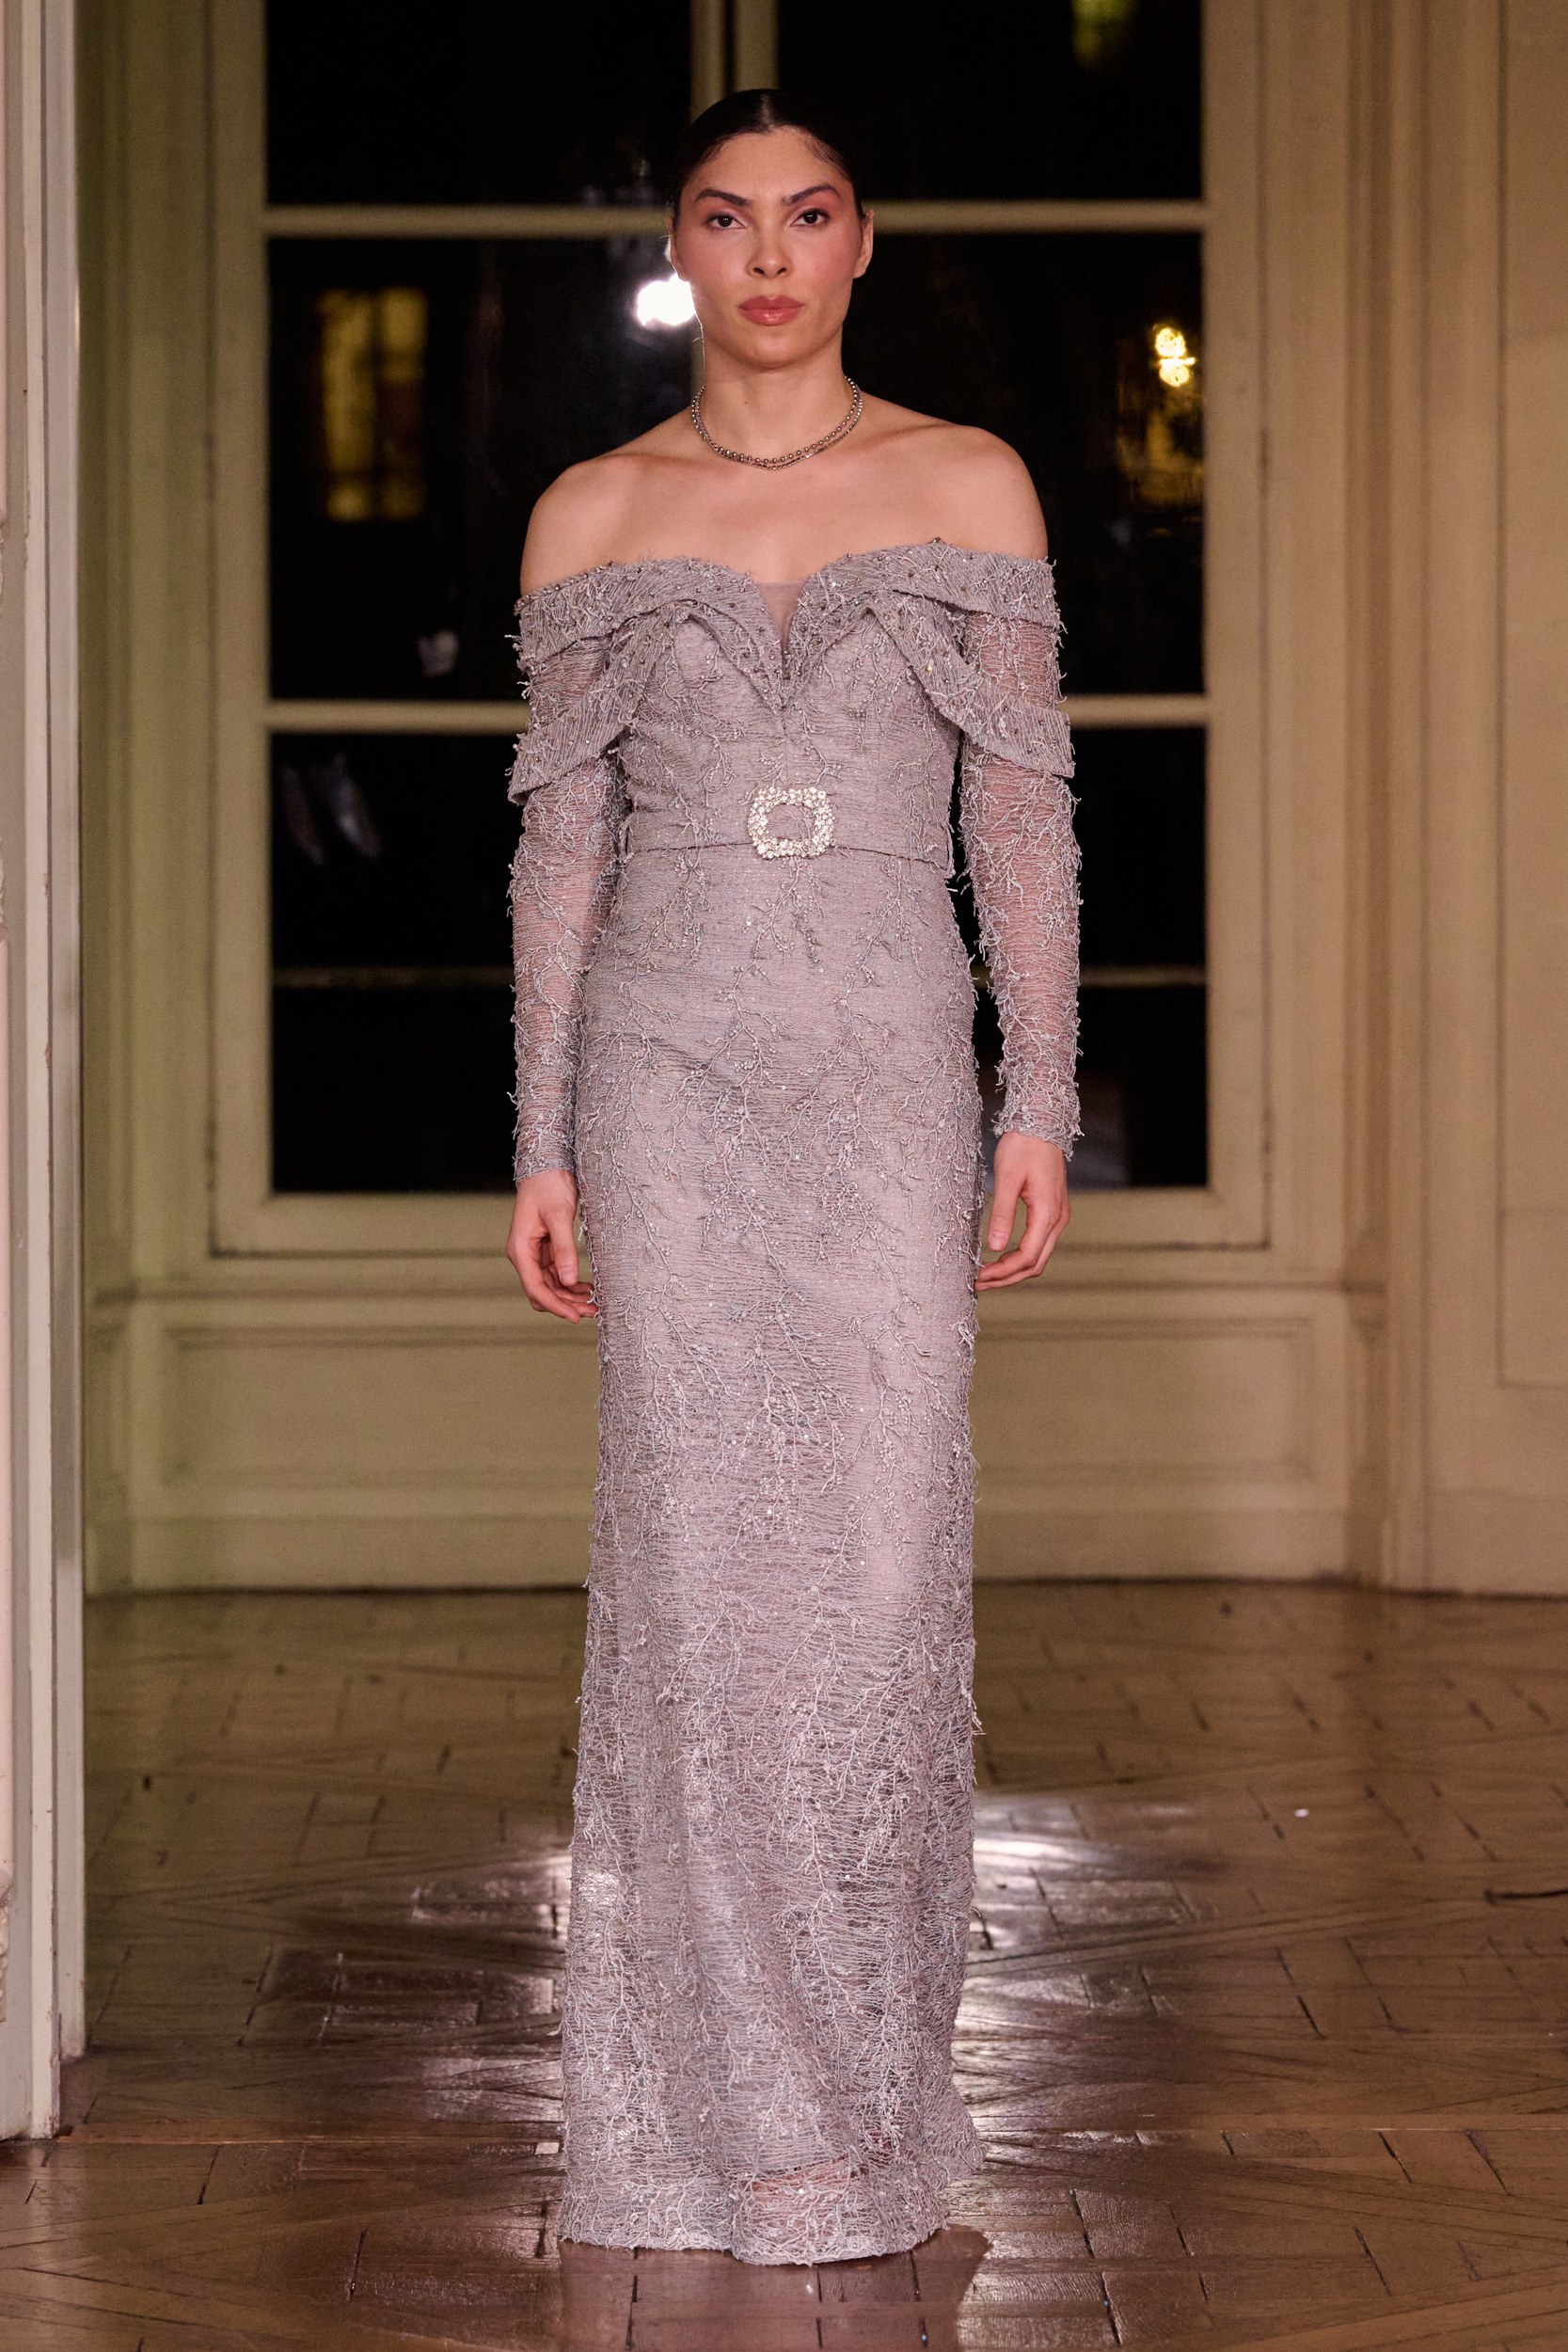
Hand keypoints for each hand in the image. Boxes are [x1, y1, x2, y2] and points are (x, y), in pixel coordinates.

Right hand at [507, 1169, 596, 1321]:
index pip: (536, 1288)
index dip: (556, 1306)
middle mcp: (524, 1255)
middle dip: (566, 1304)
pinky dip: (570, 1283)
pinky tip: (588, 1288)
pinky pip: (557, 1274)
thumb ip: (563, 1249)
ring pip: (551, 1286)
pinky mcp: (546, 1249)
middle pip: (543, 1292)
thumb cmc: (549, 1185)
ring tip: (595, 1303)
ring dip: (570, 1296)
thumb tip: (568, 1280)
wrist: (547, 1165)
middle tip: (593, 1311)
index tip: (576, 1317)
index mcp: (520, 1249)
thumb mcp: (559, 1216)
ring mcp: (535, 1253)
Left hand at [977, 1133, 1069, 1290]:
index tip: (980, 1275)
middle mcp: (1057, 1219)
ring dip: (1014, 1269)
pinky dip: (1021, 1256)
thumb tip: (993, 1247)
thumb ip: (1002, 1214)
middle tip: (980, 1282)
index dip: (1003, 1272)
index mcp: (1047, 1213)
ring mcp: (1057, 1216)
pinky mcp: (1052, 1211)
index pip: (1027, 1257)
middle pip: (1035, 1264)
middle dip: (1007, 1277)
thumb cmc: (1023, 1146)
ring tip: (987, 1273)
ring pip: (1039, 1256)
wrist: (1041, 1124)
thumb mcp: (1007, 1178)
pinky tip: (1002, 1256)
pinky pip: (1039, 1244)